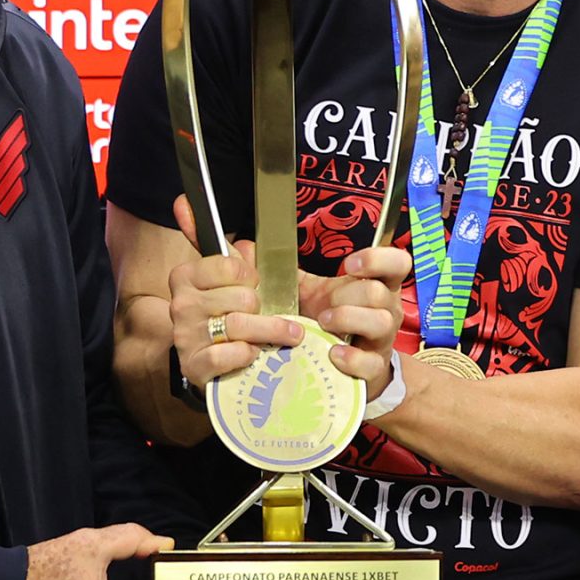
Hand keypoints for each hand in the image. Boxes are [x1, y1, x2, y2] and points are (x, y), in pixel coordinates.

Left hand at [166, 197, 409, 394]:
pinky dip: (351, 358)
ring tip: (321, 325)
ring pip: (381, 321)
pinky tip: (331, 355)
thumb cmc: (307, 320)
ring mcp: (378, 340)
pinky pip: (371, 362)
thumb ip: (244, 257)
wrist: (332, 369)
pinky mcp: (371, 370)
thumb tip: (183, 209)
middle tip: (321, 307)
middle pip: (382, 291)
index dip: (378, 258)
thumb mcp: (285, 285)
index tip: (347, 263)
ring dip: (349, 320)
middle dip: (351, 296)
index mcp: (365, 282)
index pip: (395, 261)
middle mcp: (379, 308)